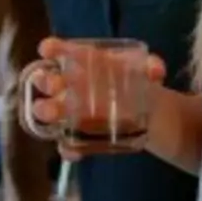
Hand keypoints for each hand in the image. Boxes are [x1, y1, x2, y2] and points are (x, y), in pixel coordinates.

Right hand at [20, 37, 166, 160]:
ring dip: (46, 112)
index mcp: (87, 64)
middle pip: (52, 82)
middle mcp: (73, 86)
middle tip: (51, 85)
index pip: (65, 52)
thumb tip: (156, 70)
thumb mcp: (148, 70)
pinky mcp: (82, 135)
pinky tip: (74, 151)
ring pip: (51, 111)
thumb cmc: (138, 84)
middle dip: (46, 82)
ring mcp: (74, 112)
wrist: (148, 113)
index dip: (54, 49)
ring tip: (49, 115)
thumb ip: (152, 67)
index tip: (46, 49)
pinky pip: (68, 143)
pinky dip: (67, 148)